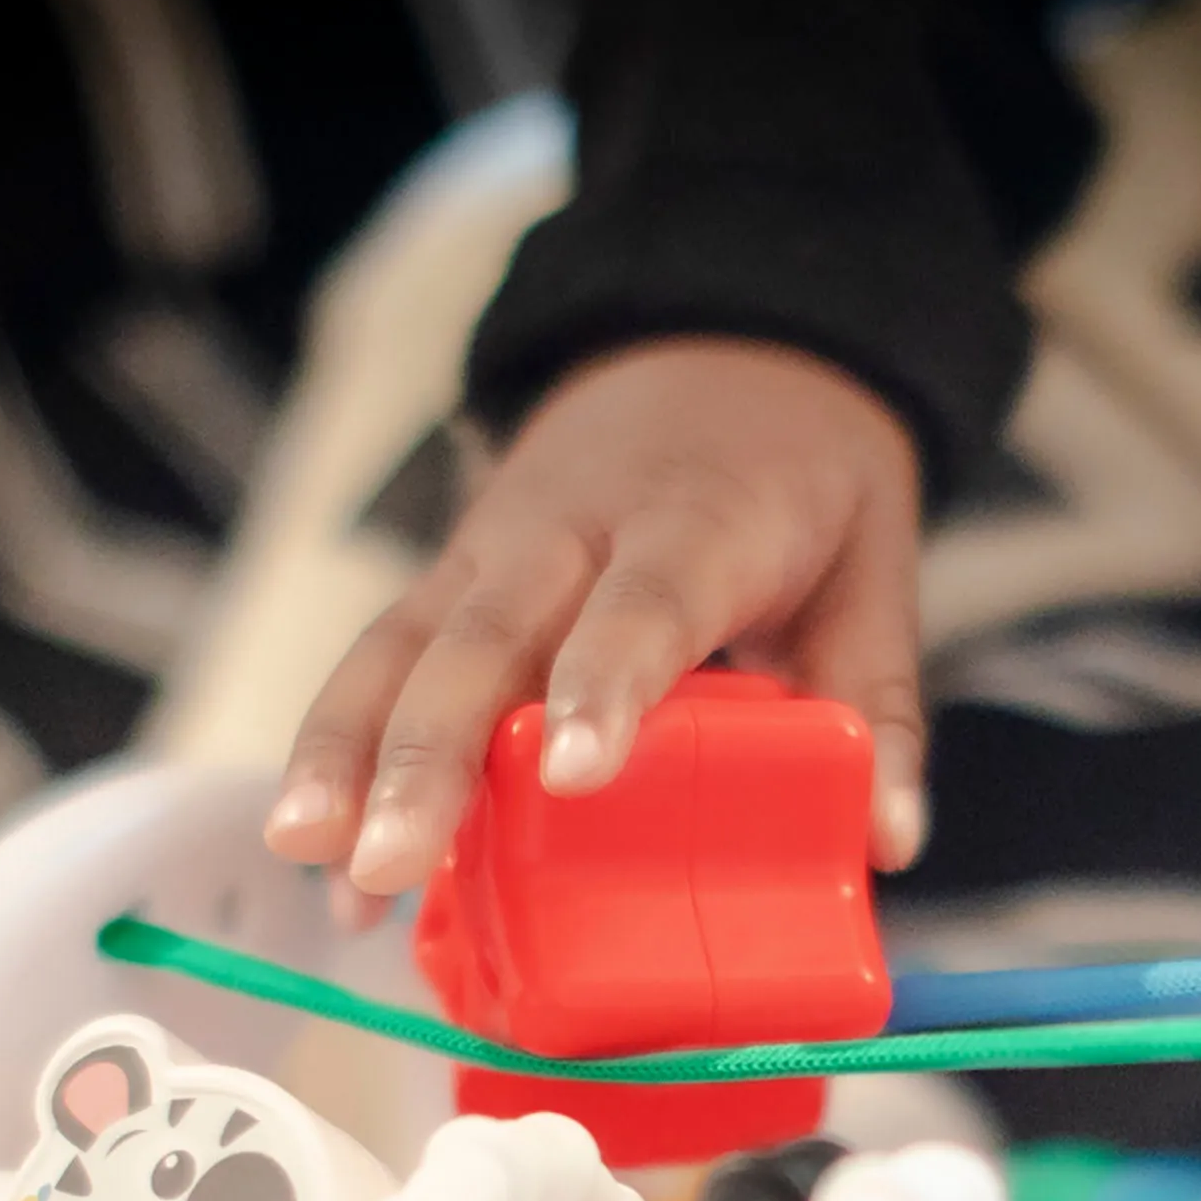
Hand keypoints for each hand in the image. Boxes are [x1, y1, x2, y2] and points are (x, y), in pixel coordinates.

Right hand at [265, 339, 928, 901]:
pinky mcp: (450, 575)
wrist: (723, 340)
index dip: (605, 683)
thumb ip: (878, 705)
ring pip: (402, 645)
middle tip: (386, 860)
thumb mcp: (873, 570)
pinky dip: (339, 745)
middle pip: (483, 638)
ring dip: (345, 752)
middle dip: (426, 756)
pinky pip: (382, 658)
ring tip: (308, 854)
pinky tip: (314, 846)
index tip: (578, 772)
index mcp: (694, 519)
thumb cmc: (800, 479)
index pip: (644, 602)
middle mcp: (570, 527)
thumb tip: (891, 841)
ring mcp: (493, 547)